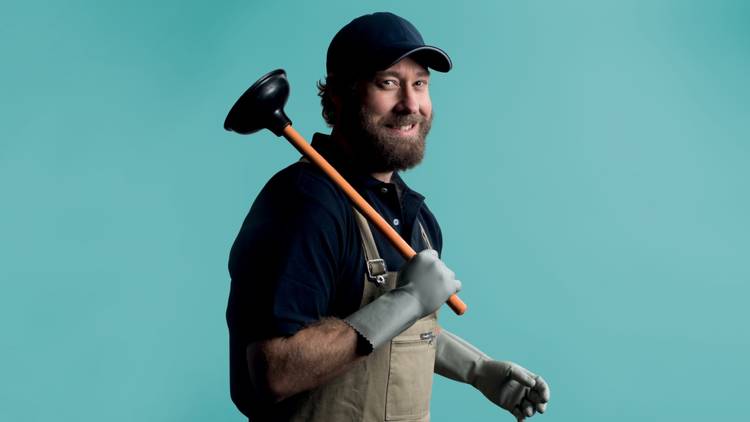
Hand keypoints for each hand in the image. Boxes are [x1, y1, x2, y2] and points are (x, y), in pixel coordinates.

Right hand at [344, 249, 459, 350]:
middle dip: (436, 274)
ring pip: (450, 275)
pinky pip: (457, 285)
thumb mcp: (405, 270)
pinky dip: (453, 289)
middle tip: (428, 285)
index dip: (430, 263)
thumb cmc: (402, 289)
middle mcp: (435, 262)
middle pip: (441, 265)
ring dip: (444, 281)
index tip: (428, 270)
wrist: (407, 302)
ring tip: (433, 292)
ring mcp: (444, 273)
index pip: (433, 254)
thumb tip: (420, 266)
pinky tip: (445, 294)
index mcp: (424, 256)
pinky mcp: (450, 285)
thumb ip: (416, 266)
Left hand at [473, 360, 549, 419]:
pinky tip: (521, 421)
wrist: (481, 375)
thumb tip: (533, 383)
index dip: (545, 392)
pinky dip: (521, 419)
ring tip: (526, 412)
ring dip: (530, 411)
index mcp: (527, 379)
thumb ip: (521, 376)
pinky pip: (519, 414)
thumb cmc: (496, 368)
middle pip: (538, 399)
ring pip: (530, 408)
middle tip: (540, 409)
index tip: (545, 398)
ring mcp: (518, 399)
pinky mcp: (510, 406)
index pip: (541, 386)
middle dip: (541, 405)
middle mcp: (525, 390)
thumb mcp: (509, 369)